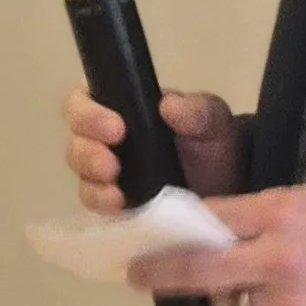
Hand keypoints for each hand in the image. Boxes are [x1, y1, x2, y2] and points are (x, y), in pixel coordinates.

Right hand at [64, 88, 245, 210]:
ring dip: (92, 180)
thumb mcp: (212, 121)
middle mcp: (105, 138)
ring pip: (81, 172)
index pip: (84, 100)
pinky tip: (119, 205)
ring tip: (115, 189)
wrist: (229, 189)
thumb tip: (168, 105)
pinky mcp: (114, 203)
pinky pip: (95, 203)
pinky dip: (102, 203)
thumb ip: (196, 110)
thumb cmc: (212, 145)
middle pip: (76, 138)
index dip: (89, 112)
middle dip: (87, 151)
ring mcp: (107, 173)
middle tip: (111, 164)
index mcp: (121, 106)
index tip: (116, 128)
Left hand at [129, 185, 305, 305]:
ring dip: (234, 297)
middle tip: (139, 277)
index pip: (208, 225)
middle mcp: (277, 264)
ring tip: (265, 282)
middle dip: (165, 275)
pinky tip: (299, 301)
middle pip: (202, 274)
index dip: (168, 239)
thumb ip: (259, 216)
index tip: (137, 250)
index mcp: (281, 217)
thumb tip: (211, 231)